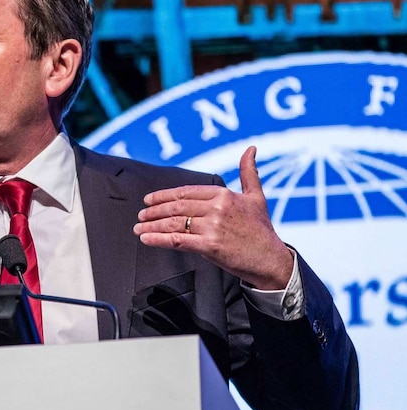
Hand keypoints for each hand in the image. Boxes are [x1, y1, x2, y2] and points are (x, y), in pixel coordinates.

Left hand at [133, 146, 292, 289]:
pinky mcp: (209, 246)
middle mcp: (217, 208)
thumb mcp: (256, 196)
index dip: (163, 196)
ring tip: (138, 228)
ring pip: (173, 223)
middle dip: (153, 211)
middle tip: (140, 215)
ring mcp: (212, 227)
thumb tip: (250, 149)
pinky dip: (158, 239)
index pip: (185, 193)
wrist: (271, 260)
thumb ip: (249, 172)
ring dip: (151, 225)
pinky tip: (146, 238)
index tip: (149, 199)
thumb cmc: (262, 230)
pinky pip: (177, 240)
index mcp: (224, 195)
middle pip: (176, 208)